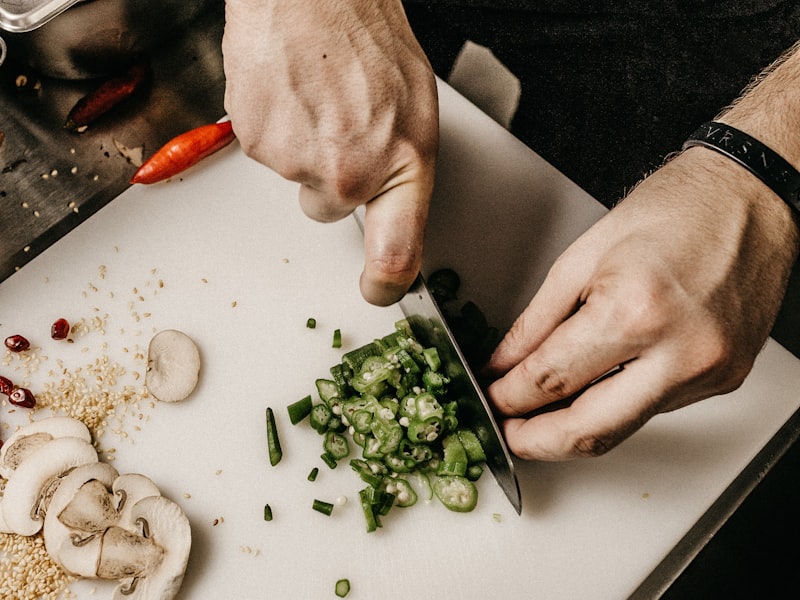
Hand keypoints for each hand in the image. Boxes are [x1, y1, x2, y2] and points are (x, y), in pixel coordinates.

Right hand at [222, 0, 437, 305]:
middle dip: (330, 177)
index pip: (397, 255)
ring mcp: (298, 162)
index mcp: (402, 164)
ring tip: (316, 94)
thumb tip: (388, 207)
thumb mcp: (413, 105)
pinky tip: (290, 91)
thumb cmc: (365, 34)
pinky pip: (267, 151)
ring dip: (302, 145)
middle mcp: (350, 174)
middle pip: (328, 209)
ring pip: (296, 177)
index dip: (385, 284)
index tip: (377, 290)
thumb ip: (400, 165)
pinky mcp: (256, 143)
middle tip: (338, 124)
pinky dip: (275, 126)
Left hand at [484, 148, 799, 459]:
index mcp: (635, 311)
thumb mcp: (582, 256)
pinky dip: (614, 405)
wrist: (749, 197)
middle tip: (508, 432)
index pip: (551, 380)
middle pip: (590, 431)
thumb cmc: (673, 210)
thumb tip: (504, 364)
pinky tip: (593, 389)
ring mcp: (708, 371)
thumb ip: (536, 321)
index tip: (492, 399)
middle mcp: (679, 352)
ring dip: (574, 428)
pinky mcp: (725, 379)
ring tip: (540, 413)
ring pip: (623, 429)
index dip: (509, 398)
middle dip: (536, 442)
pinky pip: (654, 409)